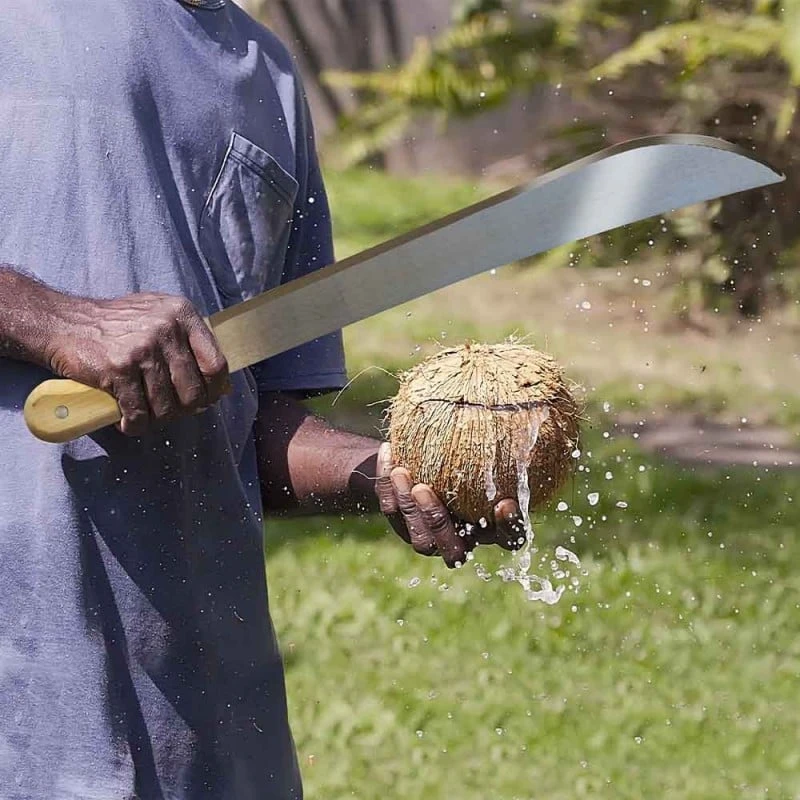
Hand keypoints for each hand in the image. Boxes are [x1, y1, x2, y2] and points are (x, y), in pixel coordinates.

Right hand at [46, 292, 228, 435]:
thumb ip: (189, 342)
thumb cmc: (119, 324)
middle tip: (171, 410)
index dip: (214, 389)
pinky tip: (127, 420)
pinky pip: (138, 413)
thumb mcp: (160, 317)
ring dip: (157, 419)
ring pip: (167, 407)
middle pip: (194, 392)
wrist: (65, 322)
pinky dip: (134, 425)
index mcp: (182, 314)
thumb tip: (221, 384)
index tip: (206, 398)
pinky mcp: (118, 369)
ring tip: (146, 413)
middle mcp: (166, 329)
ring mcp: (142, 350)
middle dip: (184, 409)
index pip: (216, 364)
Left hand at [375, 443, 525, 568]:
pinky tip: (389, 452)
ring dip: (409, 508)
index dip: (510, 528)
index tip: (505, 503)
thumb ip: (503, 437)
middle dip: (439, 524)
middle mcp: (462, 539)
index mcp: (491, 526)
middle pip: (454, 552)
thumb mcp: (487, 441)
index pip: (511, 539)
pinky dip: (388, 484)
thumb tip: (531, 402)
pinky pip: (394, 512)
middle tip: (425, 489)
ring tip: (402, 472)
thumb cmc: (468, 445)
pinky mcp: (404, 527)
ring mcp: (431, 539)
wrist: (427, 455)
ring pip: (420, 540)